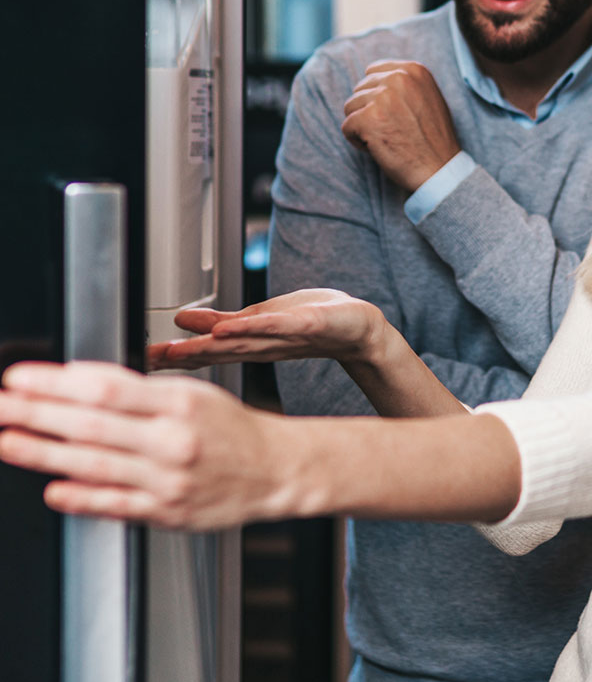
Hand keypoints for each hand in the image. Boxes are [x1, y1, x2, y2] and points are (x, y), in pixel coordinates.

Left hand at [0, 361, 300, 528]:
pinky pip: (117, 506)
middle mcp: (173, 441)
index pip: (105, 388)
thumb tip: (77, 381)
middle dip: (37, 414)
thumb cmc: (229, 429)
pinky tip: (53, 490)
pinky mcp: (168, 513)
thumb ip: (136, 391)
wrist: (275, 471)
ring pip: (97, 465)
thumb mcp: (190, 393)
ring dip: (45, 453)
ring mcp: (169, 480)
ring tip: (7, 441)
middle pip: (92, 425)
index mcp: (178, 403)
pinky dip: (83, 498)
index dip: (55, 383)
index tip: (19, 378)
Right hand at [148, 288, 383, 370]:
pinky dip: (252, 327)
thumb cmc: (312, 323)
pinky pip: (276, 326)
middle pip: (217, 351)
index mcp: (249, 343)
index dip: (173, 356)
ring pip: (240, 342)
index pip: (205, 351)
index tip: (141, 360)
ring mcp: (284, 336)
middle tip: (149, 360)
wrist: (360, 331)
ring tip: (177, 349)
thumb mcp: (259, 320)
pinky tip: (226, 328)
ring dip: (208, 346)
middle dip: (182, 356)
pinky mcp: (308, 323)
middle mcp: (262, 344)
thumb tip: (181, 322)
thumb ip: (220, 322)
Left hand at [341, 60, 460, 190]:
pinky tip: (377, 148)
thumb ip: (405, 84)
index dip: (376, 95)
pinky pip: (347, 126)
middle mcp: (397, 78)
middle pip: (360, 90)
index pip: (372, 72)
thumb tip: (375, 80)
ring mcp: (382, 98)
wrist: (439, 169)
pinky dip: (357, 141)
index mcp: (413, 70)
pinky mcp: (368, 119)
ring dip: (362, 126)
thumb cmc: (433, 139)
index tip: (390, 113)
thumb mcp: (428, 98)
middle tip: (391, 129)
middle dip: (369, 110)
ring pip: (350, 107)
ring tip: (385, 138)